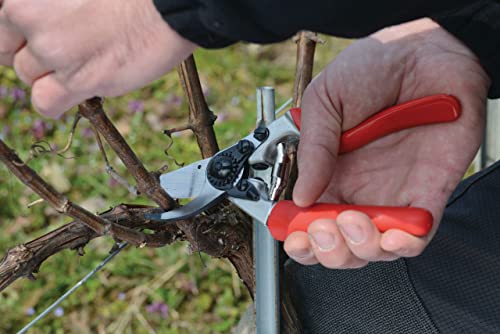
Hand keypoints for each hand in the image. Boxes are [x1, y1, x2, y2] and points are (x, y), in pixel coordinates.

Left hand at [0, 0, 196, 116]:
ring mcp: (50, 48)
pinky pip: (44, 103)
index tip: (39, 39)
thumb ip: (44, 7)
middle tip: (66, 51)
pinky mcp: (75, 79)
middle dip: (33, 56)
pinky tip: (77, 91)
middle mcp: (27, 15)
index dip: (19, 35)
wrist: (165, 8)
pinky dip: (56, 103)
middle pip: (8, 52)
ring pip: (28, 77)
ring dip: (52, 76)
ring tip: (86, 63)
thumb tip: (33, 34)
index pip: (1, 23)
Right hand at [285, 18, 489, 267]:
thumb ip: (312, 148)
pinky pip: (416, 236)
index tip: (291, 232)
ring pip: (372, 249)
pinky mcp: (427, 194)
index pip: (307, 218)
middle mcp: (357, 188)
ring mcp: (391, 194)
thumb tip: (300, 196)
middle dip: (325, 249)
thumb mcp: (325, 99)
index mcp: (327, 171)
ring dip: (357, 249)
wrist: (424, 52)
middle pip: (337, 244)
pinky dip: (403, 246)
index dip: (297, 234)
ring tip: (352, 220)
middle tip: (321, 228)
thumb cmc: (372, 68)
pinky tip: (391, 235)